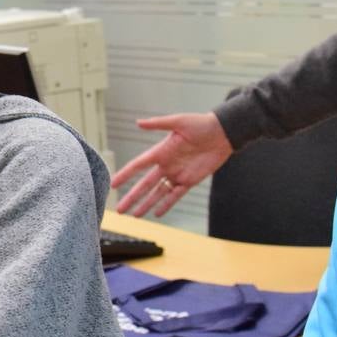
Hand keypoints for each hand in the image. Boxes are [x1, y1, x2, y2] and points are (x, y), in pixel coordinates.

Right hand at [110, 112, 233, 217]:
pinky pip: (175, 196)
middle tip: (120, 209)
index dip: (125, 175)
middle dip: (132, 197)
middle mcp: (165, 165)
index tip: (112, 184)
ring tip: (135, 216)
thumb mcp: (179, 121)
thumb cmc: (201, 124)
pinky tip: (157, 213)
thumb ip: (158, 124)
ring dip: (146, 204)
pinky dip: (166, 204)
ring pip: (157, 193)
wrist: (223, 133)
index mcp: (160, 151)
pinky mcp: (190, 181)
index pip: (137, 166)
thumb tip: (138, 123)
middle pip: (144, 185)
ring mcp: (177, 174)